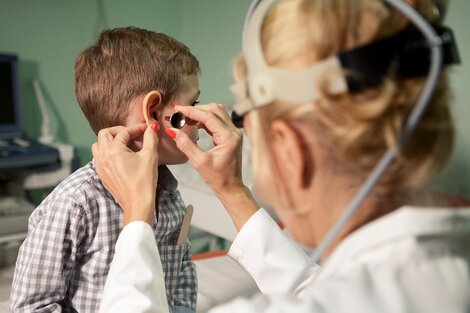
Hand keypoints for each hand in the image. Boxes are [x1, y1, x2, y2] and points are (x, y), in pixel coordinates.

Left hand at [92, 123, 158, 224]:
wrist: (137, 203)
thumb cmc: (144, 181)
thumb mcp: (150, 156)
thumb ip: (150, 139)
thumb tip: (151, 128)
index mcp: (113, 150)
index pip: (123, 132)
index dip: (136, 128)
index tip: (146, 129)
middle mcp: (103, 156)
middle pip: (104, 134)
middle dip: (118, 131)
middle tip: (132, 134)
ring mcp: (100, 166)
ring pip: (98, 145)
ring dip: (110, 141)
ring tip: (124, 144)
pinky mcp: (102, 174)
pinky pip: (99, 156)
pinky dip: (107, 152)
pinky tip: (121, 156)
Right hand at [166, 104, 258, 229]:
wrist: (231, 188)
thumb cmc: (218, 178)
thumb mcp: (199, 162)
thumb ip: (186, 144)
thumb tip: (172, 131)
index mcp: (229, 137)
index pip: (208, 116)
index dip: (191, 111)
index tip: (178, 109)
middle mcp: (234, 132)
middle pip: (215, 110)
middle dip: (196, 110)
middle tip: (180, 113)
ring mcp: (234, 133)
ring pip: (217, 113)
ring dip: (202, 113)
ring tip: (186, 118)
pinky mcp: (231, 136)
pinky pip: (218, 121)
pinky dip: (206, 120)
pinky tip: (195, 124)